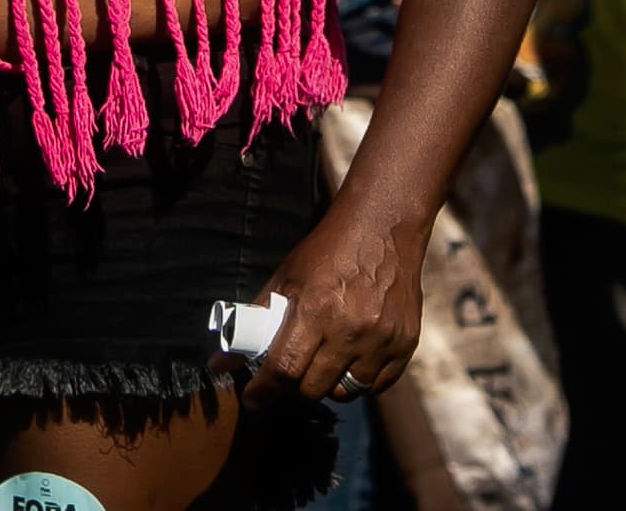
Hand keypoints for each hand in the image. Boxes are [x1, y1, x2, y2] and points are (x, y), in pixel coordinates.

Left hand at [247, 208, 421, 407]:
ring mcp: (382, 339)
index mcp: (316, 309)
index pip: (284, 368)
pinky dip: (361, 381)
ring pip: (346, 392)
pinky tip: (352, 362)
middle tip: (292, 371)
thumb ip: (256, 319)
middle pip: (313, 388)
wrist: (383, 226)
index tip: (253, 398)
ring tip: (324, 364)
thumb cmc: (328, 250)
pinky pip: (377, 385)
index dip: (263, 390)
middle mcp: (351, 329)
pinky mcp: (405, 343)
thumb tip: (220, 362)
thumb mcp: (286, 277)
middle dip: (295, 385)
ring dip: (329, 384)